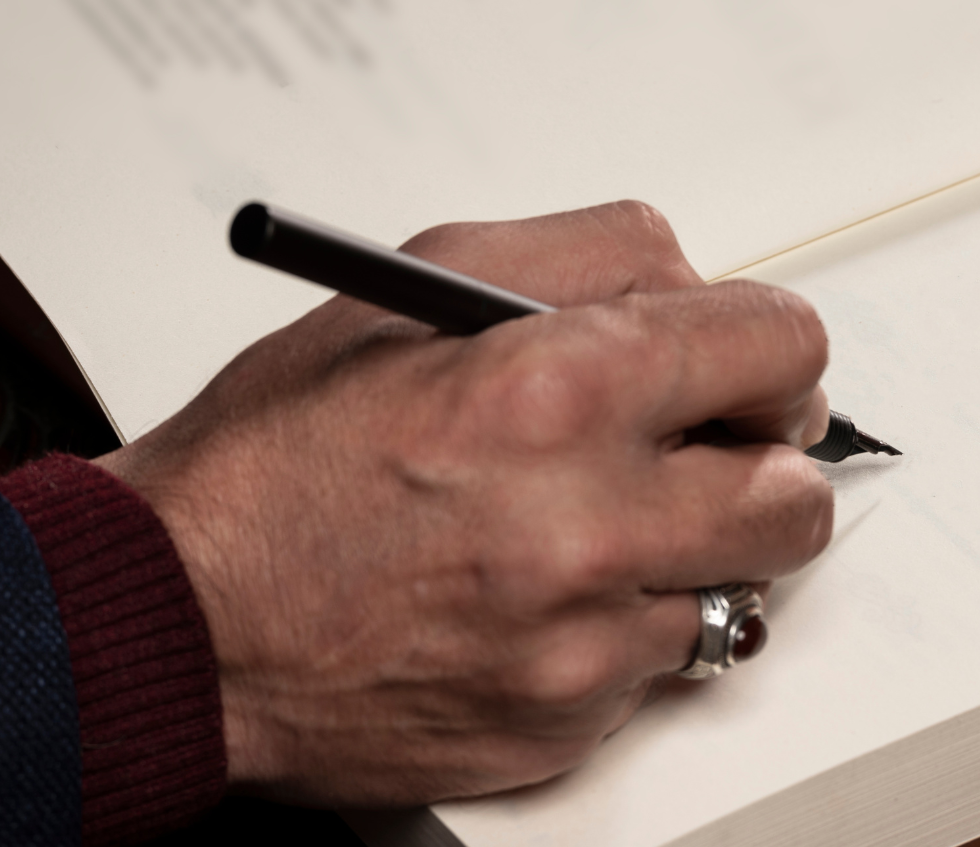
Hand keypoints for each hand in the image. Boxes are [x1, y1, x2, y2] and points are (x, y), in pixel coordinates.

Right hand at [95, 201, 833, 806]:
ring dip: (696, 547)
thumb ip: (588, 255)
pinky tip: (546, 594)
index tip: (752, 363)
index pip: (780, 347)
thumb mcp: (416, 286)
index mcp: (555, 388)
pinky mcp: (567, 723)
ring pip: (746, 586)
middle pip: (797, 491)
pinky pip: (666, 663)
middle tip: (701, 447)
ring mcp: (582, 641)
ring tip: (603, 522)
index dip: (771, 348)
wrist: (182, 619)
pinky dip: (627, 623)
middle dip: (762, 457)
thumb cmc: (276, 460)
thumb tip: (694, 284)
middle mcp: (586, 522)